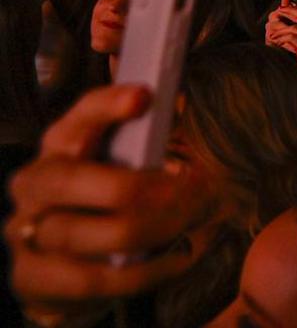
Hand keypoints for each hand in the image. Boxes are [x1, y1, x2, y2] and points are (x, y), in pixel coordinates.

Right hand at [5, 85, 213, 313]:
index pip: (77, 118)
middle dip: (133, 187)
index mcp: (60, 145)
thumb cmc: (106, 201)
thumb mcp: (124, 165)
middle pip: (67, 180)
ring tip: (187, 225)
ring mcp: (25, 231)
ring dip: (145, 231)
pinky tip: (177, 259)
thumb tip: (191, 120)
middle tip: (187, 192)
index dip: (106, 107)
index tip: (143, 97)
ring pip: (77, 233)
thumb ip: (146, 144)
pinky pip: (89, 278)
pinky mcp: (31, 275)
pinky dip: (143, 271)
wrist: (66, 265)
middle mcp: (35, 183)